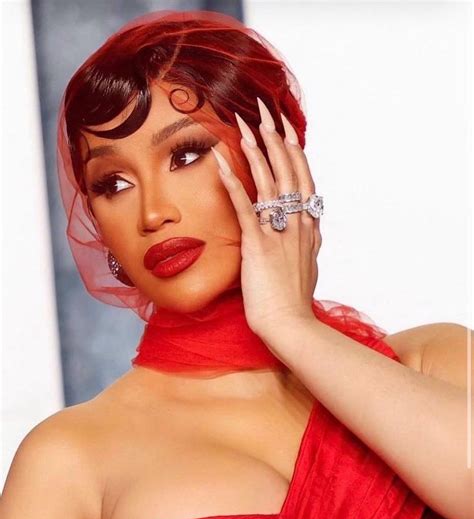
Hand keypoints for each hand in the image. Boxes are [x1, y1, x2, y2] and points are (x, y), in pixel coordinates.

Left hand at [210, 97, 322, 337]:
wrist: (291, 327)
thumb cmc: (293, 302)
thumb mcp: (307, 267)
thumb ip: (307, 245)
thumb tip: (310, 234)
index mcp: (308, 228)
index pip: (303, 179)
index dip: (293, 151)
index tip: (285, 128)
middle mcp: (297, 224)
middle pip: (288, 170)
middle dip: (276, 136)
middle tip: (264, 110)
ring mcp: (279, 233)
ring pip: (269, 181)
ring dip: (256, 150)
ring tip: (243, 123)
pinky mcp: (258, 245)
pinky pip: (245, 207)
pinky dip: (232, 183)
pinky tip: (220, 162)